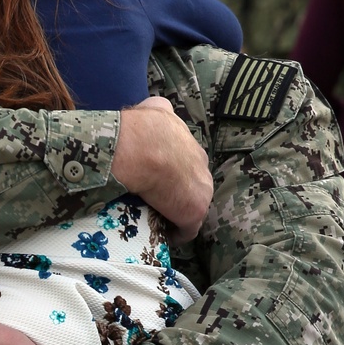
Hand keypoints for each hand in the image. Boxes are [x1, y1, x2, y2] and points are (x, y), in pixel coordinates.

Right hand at [115, 96, 212, 243]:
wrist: (143, 149)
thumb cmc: (141, 130)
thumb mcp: (152, 109)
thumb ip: (155, 109)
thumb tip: (153, 107)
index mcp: (190, 141)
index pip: (186, 156)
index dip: (172, 168)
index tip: (158, 177)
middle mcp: (200, 161)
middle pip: (191, 181)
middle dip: (176, 190)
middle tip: (155, 200)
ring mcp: (201, 188)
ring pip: (190, 204)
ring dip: (176, 212)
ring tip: (158, 221)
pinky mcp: (195, 211)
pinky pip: (187, 229)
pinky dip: (176, 233)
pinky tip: (163, 236)